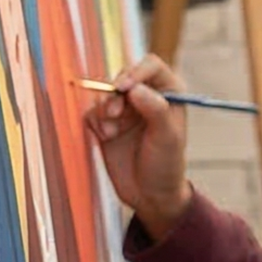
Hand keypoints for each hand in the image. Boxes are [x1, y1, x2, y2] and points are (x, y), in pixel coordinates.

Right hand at [84, 55, 190, 239]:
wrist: (149, 195)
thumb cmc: (166, 164)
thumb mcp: (167, 137)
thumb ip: (155, 110)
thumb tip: (135, 88)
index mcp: (168, 92)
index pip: (151, 66)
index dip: (136, 71)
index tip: (124, 87)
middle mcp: (145, 96)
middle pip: (123, 77)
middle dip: (115, 92)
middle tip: (114, 113)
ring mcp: (125, 110)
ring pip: (105, 93)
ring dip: (104, 109)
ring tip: (111, 130)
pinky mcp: (106, 124)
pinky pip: (93, 112)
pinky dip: (96, 122)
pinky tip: (106, 137)